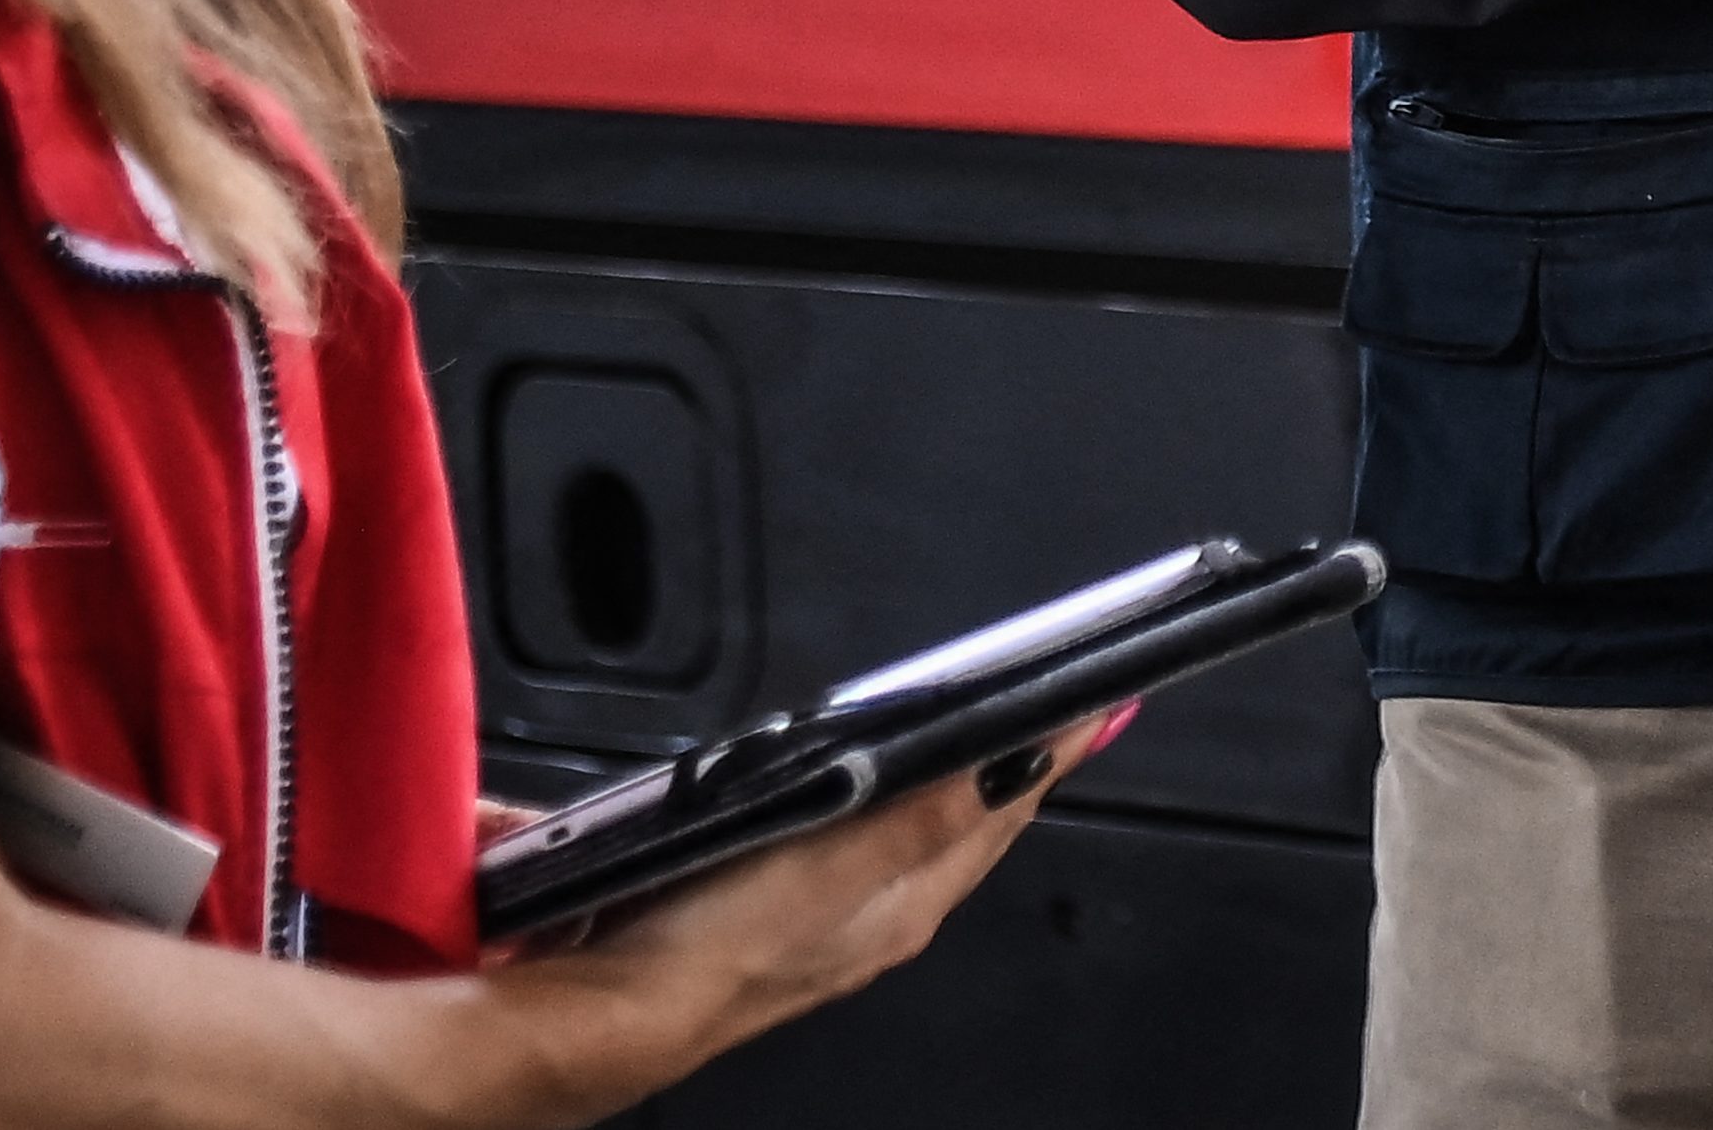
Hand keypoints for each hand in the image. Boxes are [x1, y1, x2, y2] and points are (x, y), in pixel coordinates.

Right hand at [516, 711, 1102, 1096]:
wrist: (609, 1019)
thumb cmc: (717, 944)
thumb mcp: (835, 860)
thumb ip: (923, 809)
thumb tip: (1014, 759)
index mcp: (909, 900)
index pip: (1005, 807)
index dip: (1053, 747)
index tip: (1103, 692)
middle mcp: (881, 913)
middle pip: (969, 820)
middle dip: (1012, 763)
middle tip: (1064, 705)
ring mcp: (828, 916)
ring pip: (914, 831)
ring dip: (953, 781)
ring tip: (995, 736)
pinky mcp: (770, 912)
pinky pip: (854, 843)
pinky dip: (881, 803)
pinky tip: (867, 788)